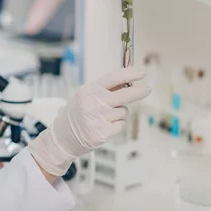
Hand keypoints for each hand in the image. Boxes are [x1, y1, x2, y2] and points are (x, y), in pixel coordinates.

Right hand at [29, 66, 150, 176]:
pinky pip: (121, 125)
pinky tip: (104, 127)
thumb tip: (128, 82)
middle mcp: (93, 103)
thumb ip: (104, 90)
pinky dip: (116, 126)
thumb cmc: (76, 115)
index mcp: (88, 90)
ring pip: (123, 111)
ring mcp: (98, 118)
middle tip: (148, 89)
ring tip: (103, 117)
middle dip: (138, 92)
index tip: (142, 72)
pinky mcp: (102, 133)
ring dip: (119, 114)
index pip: (112, 77)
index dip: (129, 74)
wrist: (62, 138)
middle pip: (124, 95)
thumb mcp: (85, 97)